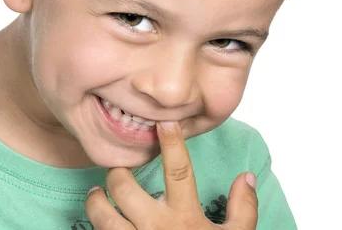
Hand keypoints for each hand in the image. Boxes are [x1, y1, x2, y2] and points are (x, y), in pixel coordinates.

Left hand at [85, 121, 258, 229]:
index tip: (163, 123)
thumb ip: (244, 210)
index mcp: (185, 218)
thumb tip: (246, 177)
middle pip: (125, 188)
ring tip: (97, 195)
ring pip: (103, 216)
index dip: (171, 143)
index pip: (178, 171)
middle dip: (117, 173)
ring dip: (96, 202)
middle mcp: (157, 229)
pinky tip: (98, 225)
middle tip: (116, 171)